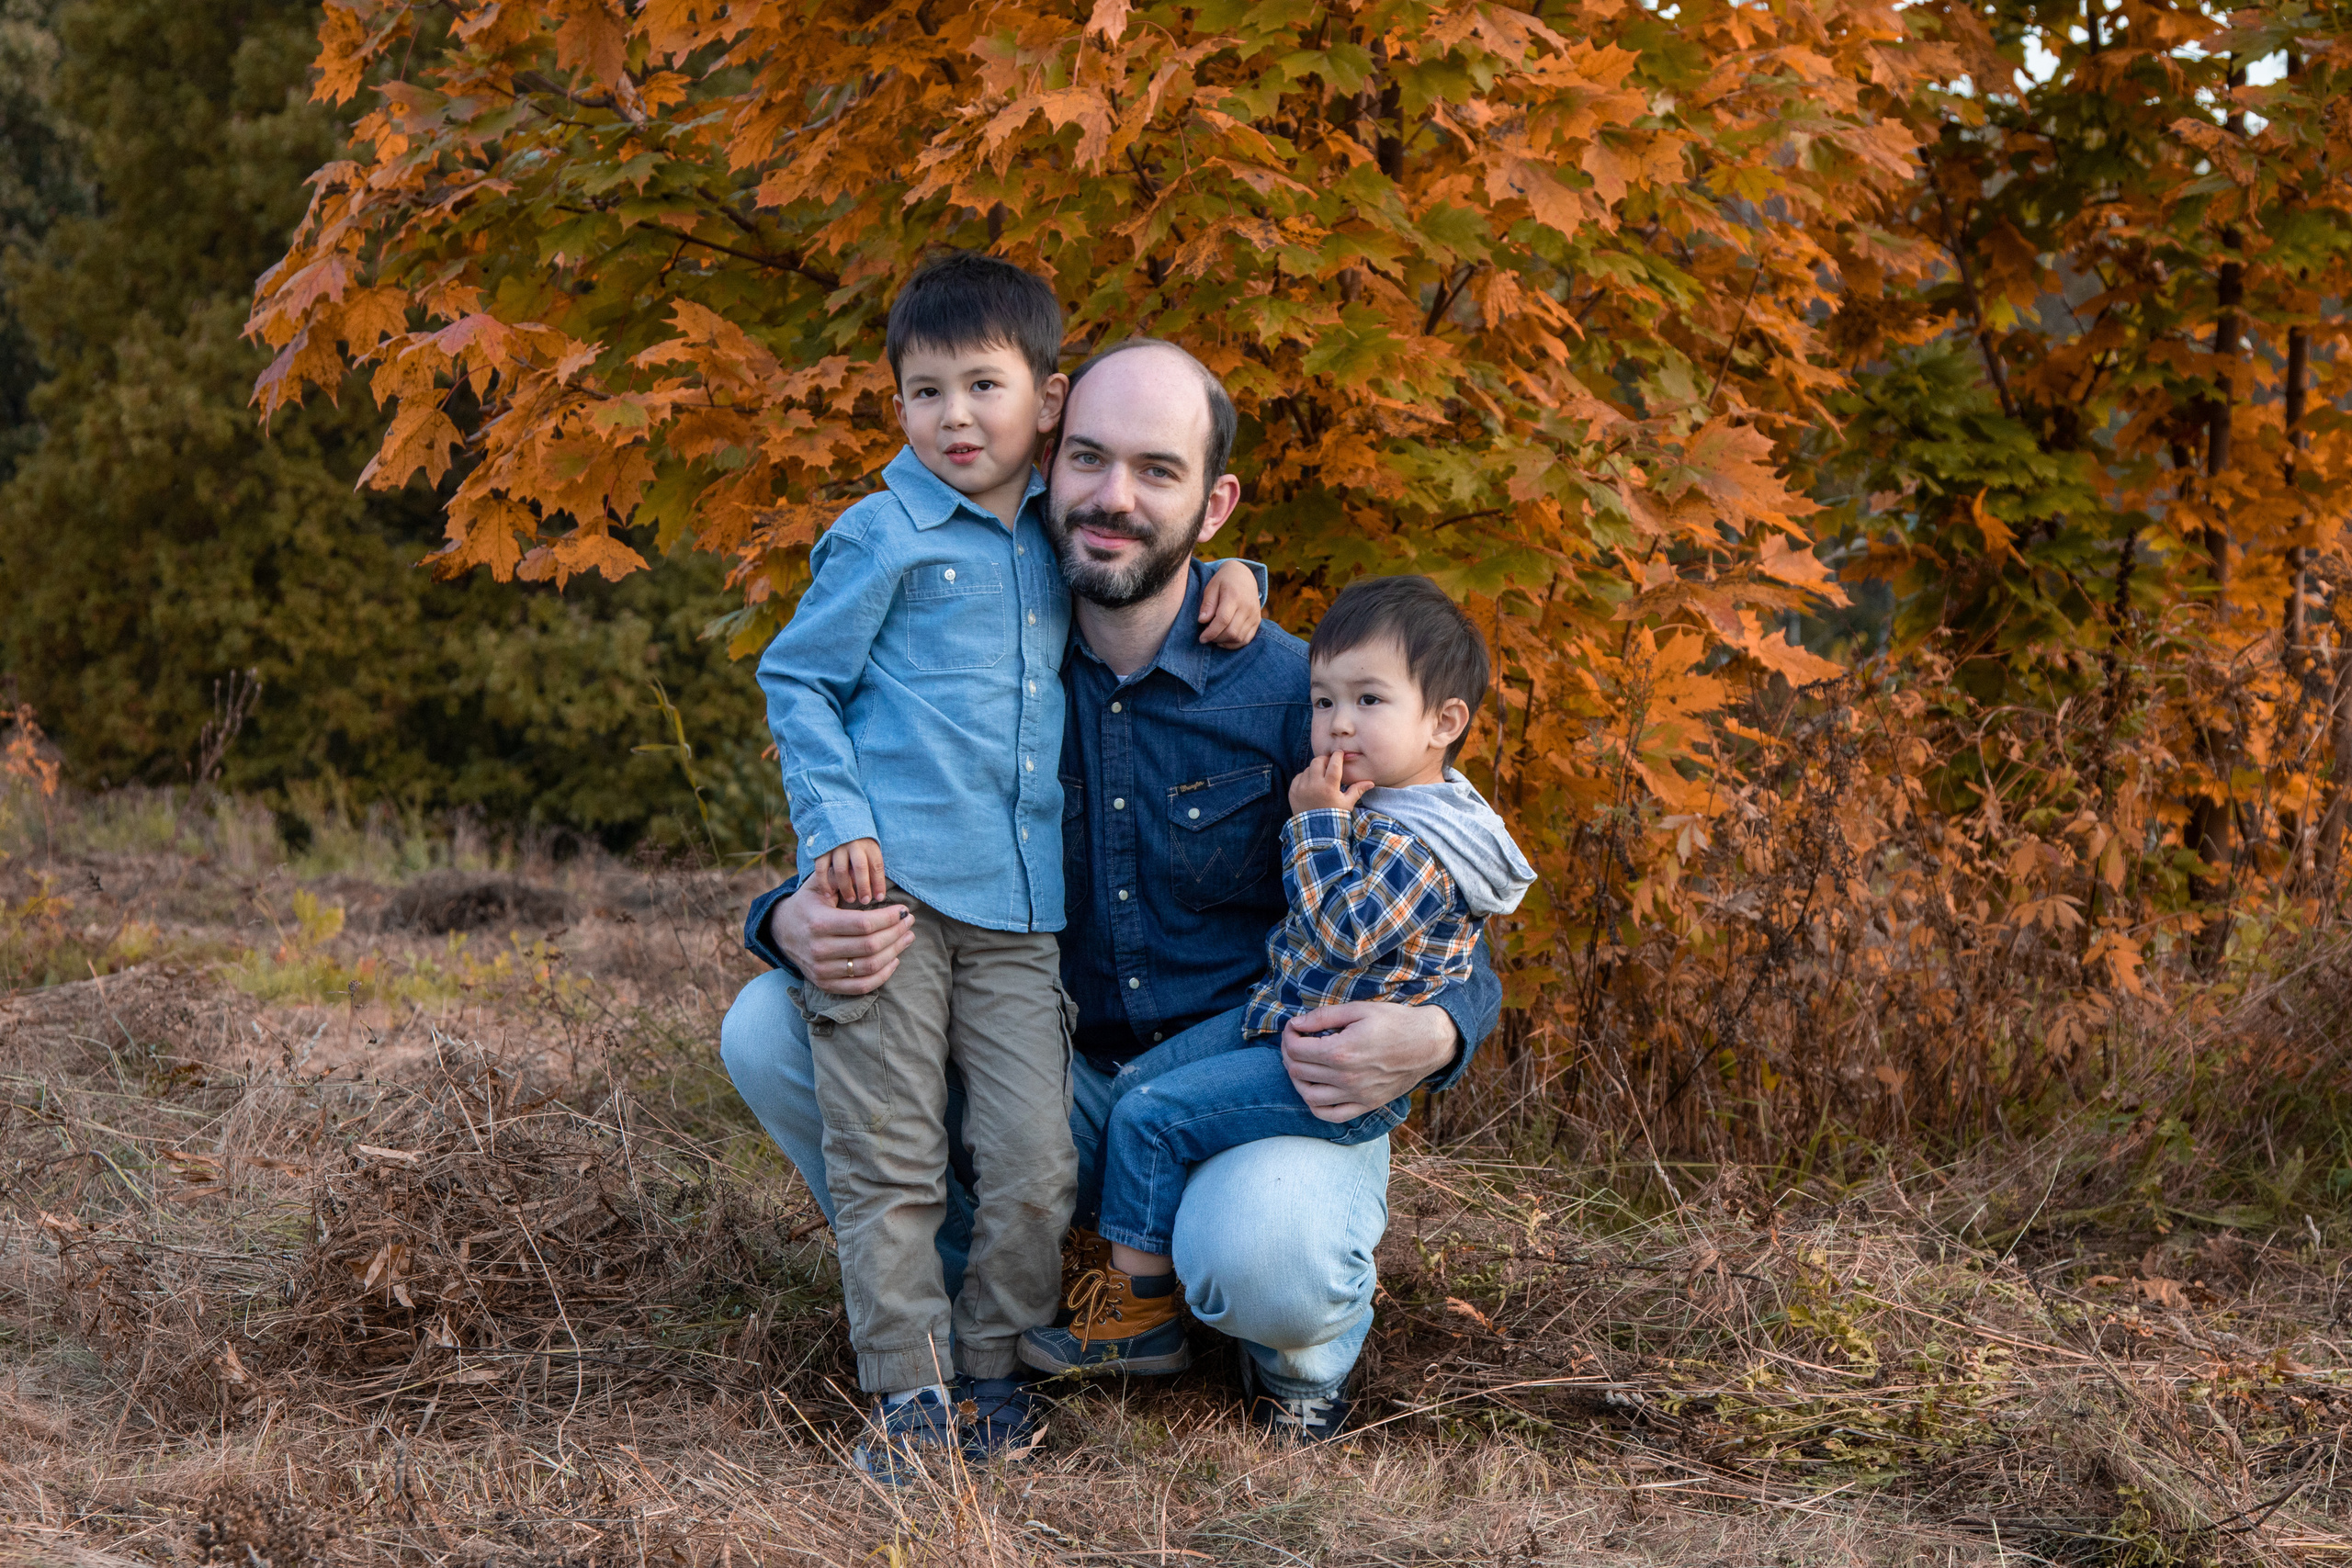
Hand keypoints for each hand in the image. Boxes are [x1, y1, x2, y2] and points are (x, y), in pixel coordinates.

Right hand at [766, 870, 912, 995]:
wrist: (780, 931)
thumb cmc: (807, 904)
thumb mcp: (818, 885)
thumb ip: (841, 878)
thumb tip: (868, 874)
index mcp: (819, 922)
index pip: (864, 924)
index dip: (889, 918)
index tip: (904, 910)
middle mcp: (819, 949)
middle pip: (870, 946)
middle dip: (897, 933)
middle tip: (909, 922)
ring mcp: (821, 970)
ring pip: (869, 967)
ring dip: (895, 952)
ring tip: (907, 938)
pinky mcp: (825, 984)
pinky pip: (861, 987)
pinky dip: (883, 976)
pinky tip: (894, 960)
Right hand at [821, 836, 886, 905]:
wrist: (838, 822)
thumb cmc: (858, 843)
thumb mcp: (869, 849)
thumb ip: (872, 866)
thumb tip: (879, 893)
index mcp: (868, 845)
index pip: (876, 865)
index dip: (879, 883)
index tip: (879, 898)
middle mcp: (854, 844)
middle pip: (860, 867)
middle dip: (863, 886)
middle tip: (865, 901)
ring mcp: (837, 847)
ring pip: (841, 870)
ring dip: (846, 887)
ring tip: (850, 899)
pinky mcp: (822, 850)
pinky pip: (821, 869)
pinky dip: (824, 883)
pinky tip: (828, 894)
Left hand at [1196, 558, 1263, 648]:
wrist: (1244, 575)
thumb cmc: (1224, 581)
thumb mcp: (1212, 587)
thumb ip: (1208, 604)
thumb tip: (1202, 620)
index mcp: (1234, 596)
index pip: (1223, 620)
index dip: (1211, 632)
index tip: (1202, 638)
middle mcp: (1247, 607)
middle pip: (1232, 632)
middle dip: (1216, 638)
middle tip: (1206, 636)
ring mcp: (1254, 615)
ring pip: (1239, 638)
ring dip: (1224, 642)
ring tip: (1215, 636)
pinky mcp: (1257, 621)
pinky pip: (1247, 639)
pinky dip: (1234, 643)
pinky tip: (1224, 640)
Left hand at [1280, 1000, 1458, 1121]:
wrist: (1429, 1043)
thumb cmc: (1395, 1022)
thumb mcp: (1358, 1009)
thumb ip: (1323, 1017)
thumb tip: (1296, 1023)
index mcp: (1341, 1052)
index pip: (1296, 1049)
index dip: (1289, 1035)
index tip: (1294, 1027)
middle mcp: (1346, 1078)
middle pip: (1298, 1071)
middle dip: (1289, 1054)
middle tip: (1296, 1042)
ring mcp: (1356, 1095)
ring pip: (1309, 1096)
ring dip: (1297, 1080)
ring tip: (1302, 1064)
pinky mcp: (1366, 1105)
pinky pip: (1331, 1115)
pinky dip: (1315, 1105)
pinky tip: (1315, 1089)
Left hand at [1289, 751, 1371, 813]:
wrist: (1316, 833)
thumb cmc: (1334, 817)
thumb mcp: (1347, 804)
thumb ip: (1357, 790)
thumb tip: (1371, 782)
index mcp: (1329, 787)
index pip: (1334, 763)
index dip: (1338, 755)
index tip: (1340, 753)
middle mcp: (1314, 785)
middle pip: (1318, 761)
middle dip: (1325, 760)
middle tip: (1330, 764)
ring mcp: (1301, 788)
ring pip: (1308, 768)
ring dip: (1315, 769)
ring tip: (1322, 777)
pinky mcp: (1293, 791)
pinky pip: (1299, 776)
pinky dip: (1305, 777)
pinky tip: (1312, 784)